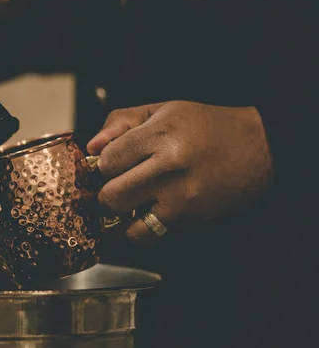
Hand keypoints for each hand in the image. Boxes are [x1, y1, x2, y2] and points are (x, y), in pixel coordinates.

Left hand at [88, 101, 272, 244]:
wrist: (257, 147)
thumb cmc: (204, 126)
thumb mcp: (161, 110)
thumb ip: (120, 122)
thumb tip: (91, 147)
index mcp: (160, 136)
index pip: (106, 162)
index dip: (103, 165)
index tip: (113, 164)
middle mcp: (170, 169)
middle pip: (111, 197)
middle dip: (108, 193)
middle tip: (118, 185)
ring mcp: (183, 199)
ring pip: (128, 227)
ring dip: (124, 219)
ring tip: (132, 204)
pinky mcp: (194, 222)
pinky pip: (154, 237)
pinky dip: (145, 231)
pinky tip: (150, 214)